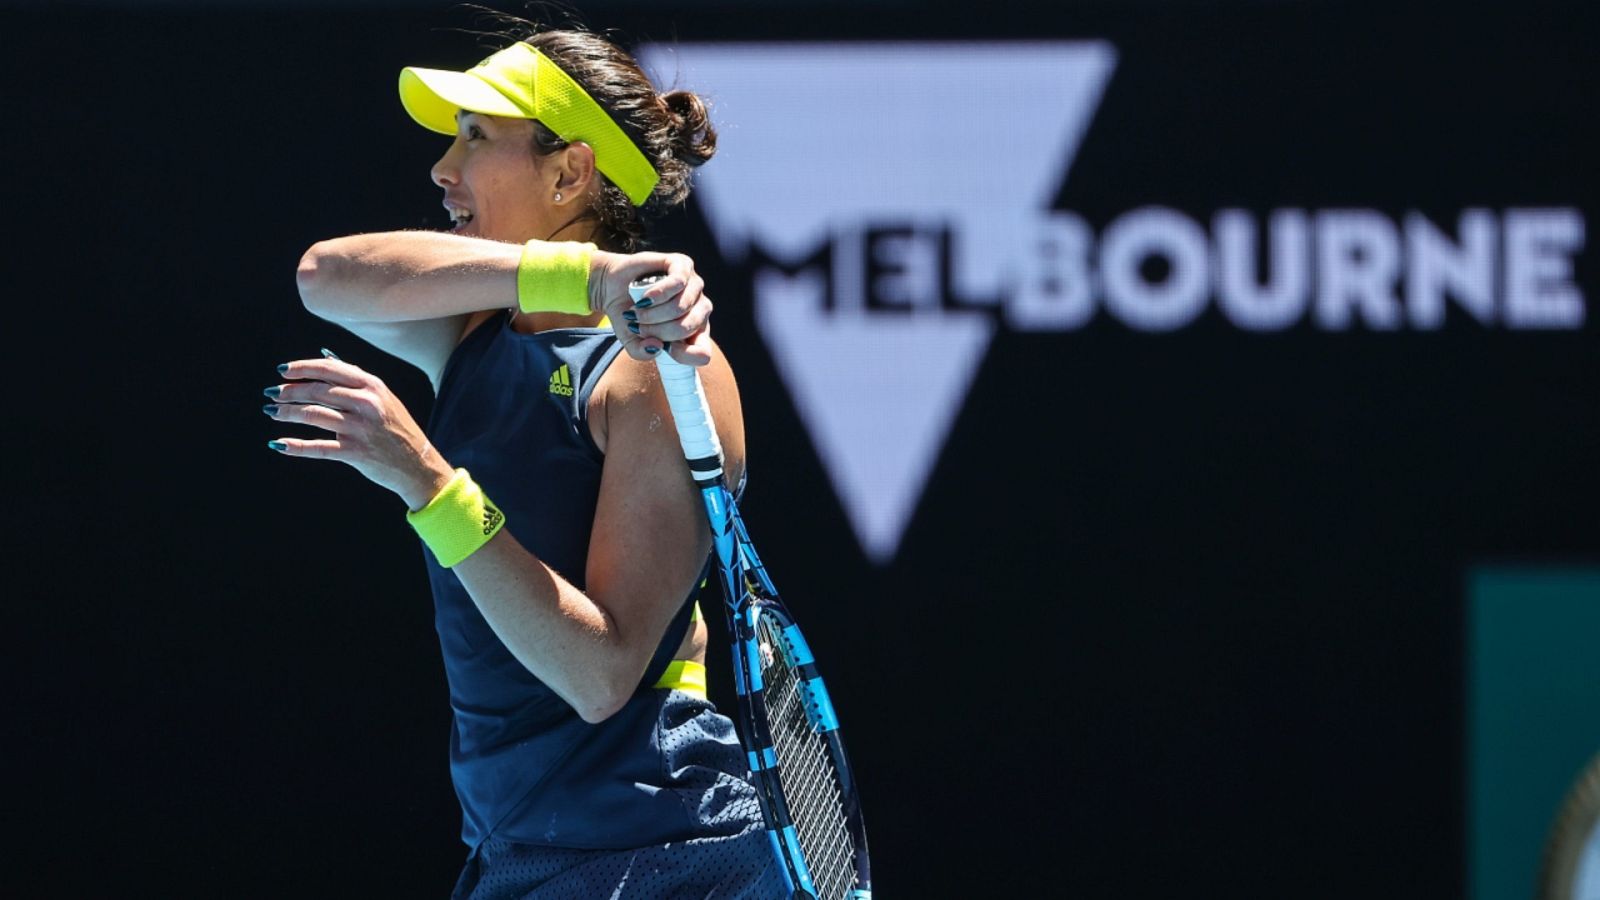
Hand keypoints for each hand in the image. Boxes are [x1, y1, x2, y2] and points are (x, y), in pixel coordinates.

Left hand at [264, 355, 454, 508]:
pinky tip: (278, 444)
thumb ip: (356, 378)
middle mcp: (367, 404)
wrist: (418, 465)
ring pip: (314, 415)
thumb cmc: (397, 429)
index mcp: (373, 386)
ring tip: (272, 412)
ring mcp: (361, 429)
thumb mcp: (384, 398)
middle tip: (272, 394)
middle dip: (289, 391)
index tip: (282, 371)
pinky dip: (295, 446)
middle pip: (318, 391)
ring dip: (287, 413)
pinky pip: (318, 447)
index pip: (330, 369)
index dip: (302, 368)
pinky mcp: (356, 452)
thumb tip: (324, 357)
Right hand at [589, 249, 713, 365]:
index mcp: (694, 332)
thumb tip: (657, 345)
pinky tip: (645, 297)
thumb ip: (642, 352)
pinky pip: (678, 283)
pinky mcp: (683, 265)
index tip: (663, 348)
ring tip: (637, 311)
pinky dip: (658, 293)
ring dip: (653, 313)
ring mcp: (694, 286)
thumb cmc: (628, 317)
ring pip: (681, 307)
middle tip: (638, 326)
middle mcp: (699, 309)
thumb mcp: (632, 342)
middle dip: (657, 331)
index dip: (683, 354)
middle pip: (686, 329)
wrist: (612, 287)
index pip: (703, 352)